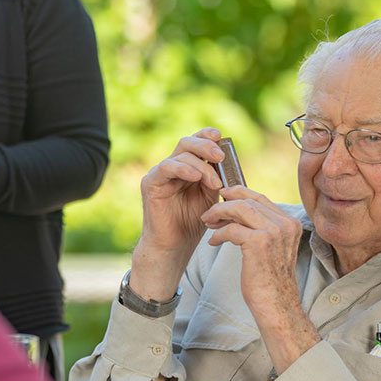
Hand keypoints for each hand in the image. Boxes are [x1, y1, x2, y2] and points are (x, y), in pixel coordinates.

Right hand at [128, 128, 226, 300]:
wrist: (175, 245)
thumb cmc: (193, 223)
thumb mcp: (211, 197)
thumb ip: (217, 178)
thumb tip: (230, 163)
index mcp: (187, 166)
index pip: (196, 142)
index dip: (207, 136)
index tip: (221, 137)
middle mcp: (172, 166)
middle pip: (187, 143)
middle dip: (206, 146)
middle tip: (221, 157)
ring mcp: (160, 173)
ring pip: (180, 154)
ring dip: (201, 165)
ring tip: (214, 182)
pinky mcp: (151, 183)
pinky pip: (166, 167)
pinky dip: (183, 169)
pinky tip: (195, 176)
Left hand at [202, 185, 319, 371]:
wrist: (277, 306)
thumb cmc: (270, 280)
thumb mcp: (273, 248)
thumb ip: (263, 228)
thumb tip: (239, 210)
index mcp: (290, 223)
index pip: (261, 197)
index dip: (239, 192)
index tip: (223, 195)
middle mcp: (285, 224)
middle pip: (248, 200)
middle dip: (224, 203)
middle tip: (209, 213)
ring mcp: (274, 232)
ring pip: (239, 209)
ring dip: (219, 214)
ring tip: (207, 222)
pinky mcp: (259, 243)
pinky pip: (231, 229)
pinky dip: (218, 234)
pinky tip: (212, 241)